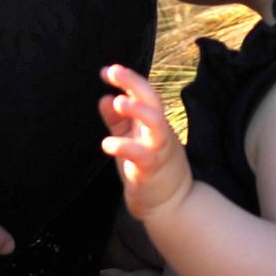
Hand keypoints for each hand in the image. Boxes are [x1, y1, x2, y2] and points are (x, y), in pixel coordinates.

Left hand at [99, 62, 192, 223]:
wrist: (169, 204)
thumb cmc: (148, 167)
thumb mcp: (131, 138)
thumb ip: (118, 120)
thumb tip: (105, 98)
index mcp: (154, 121)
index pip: (144, 93)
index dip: (128, 79)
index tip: (107, 71)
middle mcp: (159, 131)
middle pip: (152, 98)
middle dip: (134, 82)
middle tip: (113, 71)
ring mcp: (158, 149)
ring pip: (155, 122)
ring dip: (138, 109)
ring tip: (118, 102)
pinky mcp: (152, 169)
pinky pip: (142, 155)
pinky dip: (125, 147)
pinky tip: (106, 144)